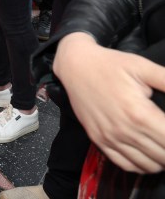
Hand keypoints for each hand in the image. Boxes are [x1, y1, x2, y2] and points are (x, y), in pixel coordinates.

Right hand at [54, 32, 164, 172]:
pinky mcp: (99, 140)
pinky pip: (126, 165)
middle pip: (163, 156)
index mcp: (139, 113)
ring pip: (148, 165)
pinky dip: (142, 166)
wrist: (75, 66)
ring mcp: (110, 138)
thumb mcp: (144, 67)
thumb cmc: (110, 65)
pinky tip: (149, 155)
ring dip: (162, 160)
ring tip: (164, 146)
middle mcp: (124, 130)